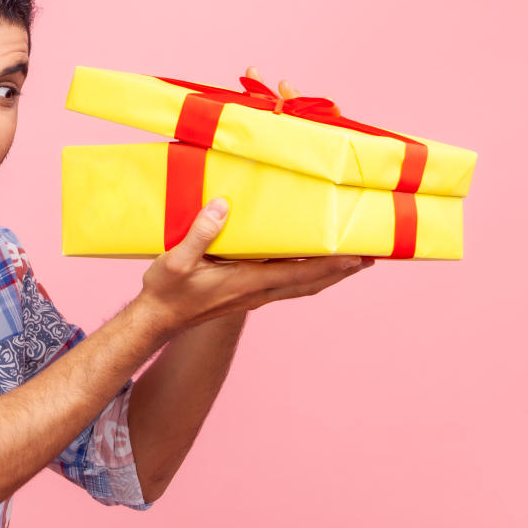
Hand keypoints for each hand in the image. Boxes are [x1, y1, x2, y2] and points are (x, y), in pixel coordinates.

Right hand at [136, 68, 366, 333]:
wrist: (156, 321)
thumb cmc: (166, 293)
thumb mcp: (176, 261)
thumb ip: (201, 234)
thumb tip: (223, 206)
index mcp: (246, 283)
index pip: (299, 274)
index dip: (330, 265)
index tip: (358, 255)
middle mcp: (256, 292)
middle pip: (310, 282)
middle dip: (341, 271)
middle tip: (370, 256)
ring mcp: (253, 296)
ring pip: (302, 286)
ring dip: (329, 275)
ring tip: (351, 262)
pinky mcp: (246, 295)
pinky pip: (287, 285)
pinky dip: (307, 276)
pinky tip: (310, 265)